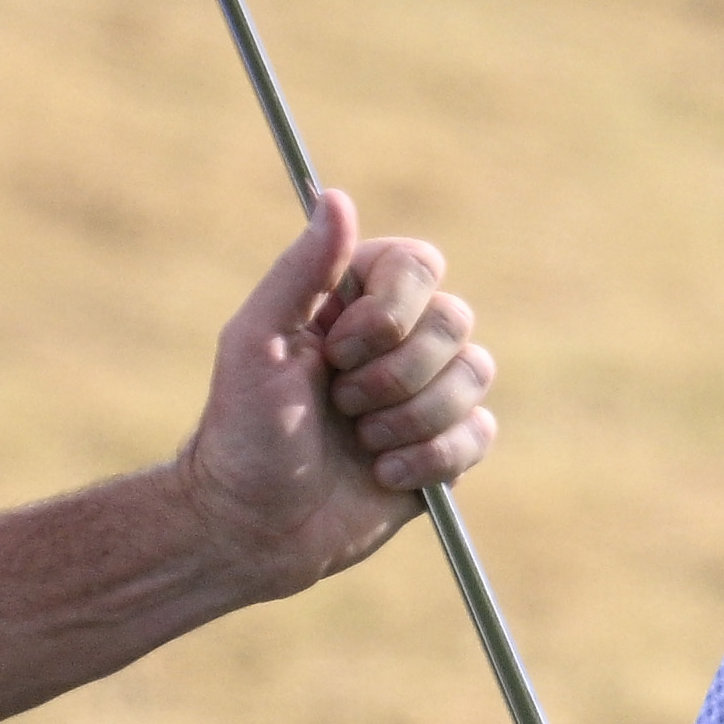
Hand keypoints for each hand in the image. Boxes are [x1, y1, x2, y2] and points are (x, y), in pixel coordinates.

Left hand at [173, 189, 494, 594]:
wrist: (253, 527)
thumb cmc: (243, 431)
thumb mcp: (256, 341)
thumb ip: (300, 268)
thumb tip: (335, 196)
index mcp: (354, 302)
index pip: (420, 264)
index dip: (391, 312)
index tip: (337, 351)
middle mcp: (397, 339)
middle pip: (454, 320)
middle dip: (394, 376)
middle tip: (339, 406)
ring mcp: (424, 393)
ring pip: (475, 374)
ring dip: (409, 420)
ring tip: (359, 445)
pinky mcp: (444, 448)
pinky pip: (480, 432)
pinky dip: (430, 459)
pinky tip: (382, 477)